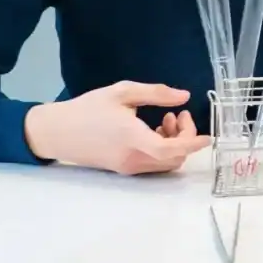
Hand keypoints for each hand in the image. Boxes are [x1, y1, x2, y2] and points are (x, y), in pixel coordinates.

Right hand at [24, 81, 210, 174]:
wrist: (56, 131)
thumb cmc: (88, 109)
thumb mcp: (123, 93)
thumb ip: (156, 94)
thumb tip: (184, 96)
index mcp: (134, 139)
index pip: (172, 150)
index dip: (192, 143)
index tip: (206, 134)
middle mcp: (133, 159)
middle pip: (173, 159)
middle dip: (184, 138)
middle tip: (176, 115)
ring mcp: (127, 168)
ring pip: (164, 164)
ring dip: (173, 144)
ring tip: (164, 119)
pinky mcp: (122, 169)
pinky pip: (152, 164)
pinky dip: (161, 150)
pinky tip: (153, 130)